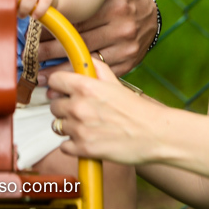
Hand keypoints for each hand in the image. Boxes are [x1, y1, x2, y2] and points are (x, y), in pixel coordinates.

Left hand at [36, 0, 156, 83]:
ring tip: (41, 75)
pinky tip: (65, 82)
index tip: (34, 37)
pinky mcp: (129, 63)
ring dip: (63, 70)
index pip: (77, 21)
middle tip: (31, 57)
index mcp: (115, 7)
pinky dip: (82, 78)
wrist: (151, 14)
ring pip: (88, 61)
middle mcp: (122, 28)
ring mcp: (126, 48)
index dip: (54, 30)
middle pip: (79, 43)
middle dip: (52, 52)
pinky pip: (101, 72)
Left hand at [48, 60, 164, 165]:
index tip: (63, 90)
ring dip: (68, 126)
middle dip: (64, 107)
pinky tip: (87, 140)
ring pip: (57, 126)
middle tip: (80, 111)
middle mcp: (78, 106)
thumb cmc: (137, 110)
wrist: (155, 135)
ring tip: (86, 126)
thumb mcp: (116, 82)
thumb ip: (96, 69)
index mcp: (85, 87)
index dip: (58, 85)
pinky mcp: (83, 149)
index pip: (54, 81)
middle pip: (53, 105)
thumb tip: (83, 60)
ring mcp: (79, 129)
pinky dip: (73, 145)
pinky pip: (64, 146)